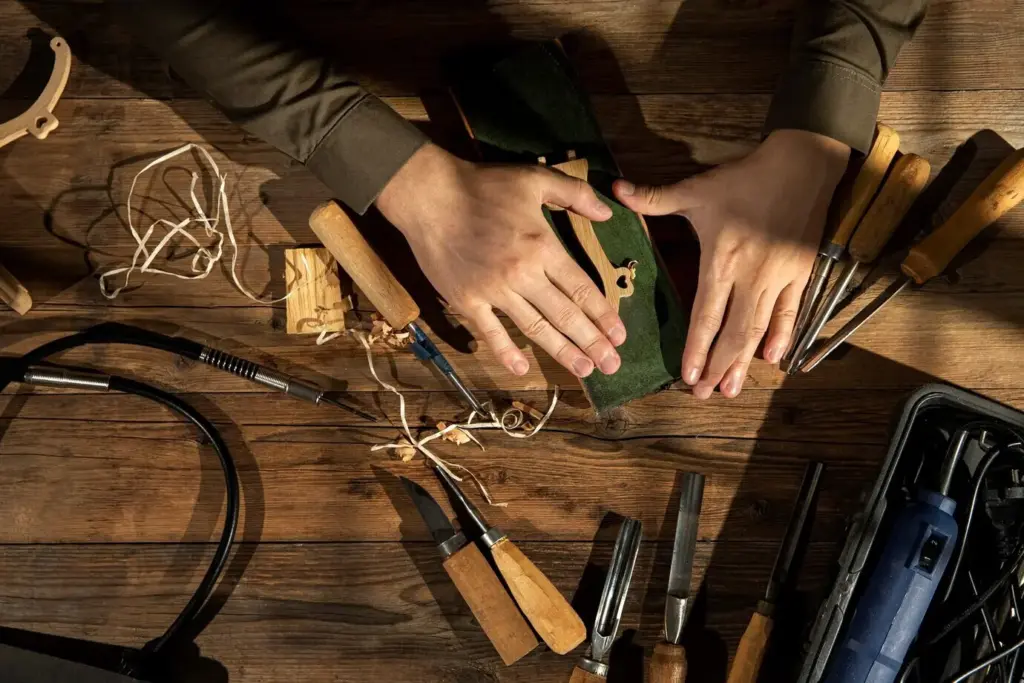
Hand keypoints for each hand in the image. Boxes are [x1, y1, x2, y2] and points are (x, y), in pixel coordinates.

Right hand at [376, 143, 625, 377]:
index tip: (619, 335)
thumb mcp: (534, 178)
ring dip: (562, 351)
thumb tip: (608, 214)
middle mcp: (523, 274)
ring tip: (584, 370)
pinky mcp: (467, 300)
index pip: (581, 288)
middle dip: (592, 342)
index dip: (603, 314)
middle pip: (565, 314)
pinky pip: (490, 331)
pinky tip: (522, 368)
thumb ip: (575, 193)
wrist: (428, 195)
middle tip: (612, 364)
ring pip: (535, 328)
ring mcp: (493, 291)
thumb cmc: (482, 184)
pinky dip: (506, 352)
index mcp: (542, 247)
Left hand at [613, 129, 849, 398]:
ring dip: (745, 362)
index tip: (688, 375)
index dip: (697, 348)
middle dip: (719, 367)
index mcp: (721, 260)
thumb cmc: (745, 179)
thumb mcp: (697, 188)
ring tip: (733, 388)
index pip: (706, 315)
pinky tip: (772, 358)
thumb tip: (614, 191)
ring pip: (760, 329)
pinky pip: (790, 312)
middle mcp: (751, 276)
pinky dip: (781, 336)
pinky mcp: (800, 274)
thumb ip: (655, 198)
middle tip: (705, 394)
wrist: (802, 165)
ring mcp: (779, 278)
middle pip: (734, 333)